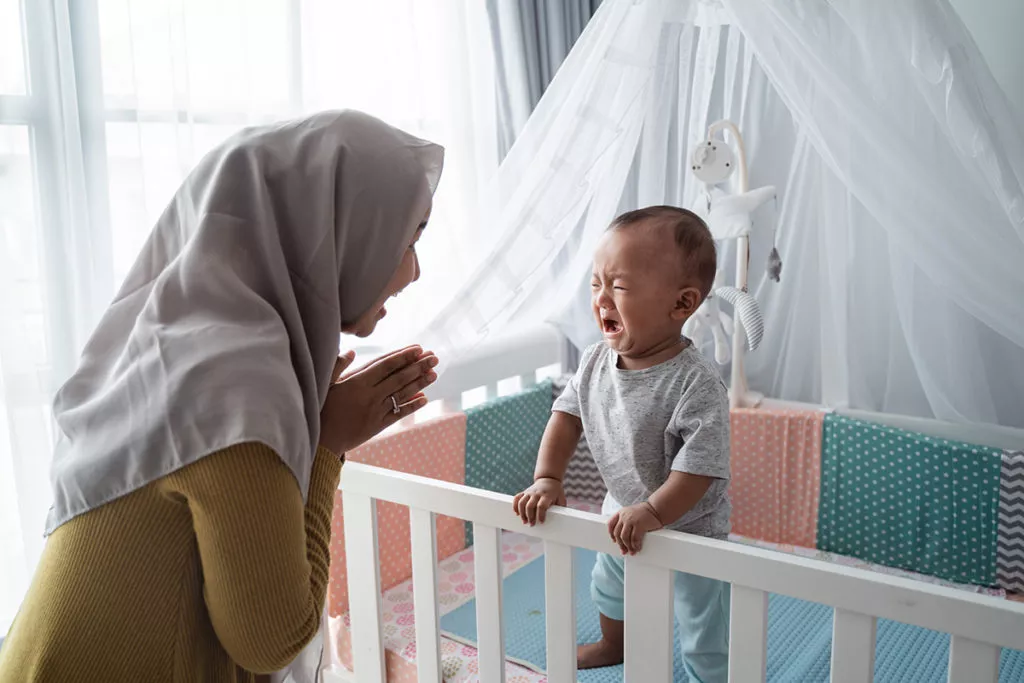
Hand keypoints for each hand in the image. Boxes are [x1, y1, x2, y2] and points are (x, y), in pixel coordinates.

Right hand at [318, 345, 438, 455]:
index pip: (386, 365)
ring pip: (402, 394)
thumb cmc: (320, 409)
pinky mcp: (377, 426)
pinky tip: (424, 399)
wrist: (321, 441)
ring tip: (434, 374)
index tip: (418, 348)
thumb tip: (350, 351)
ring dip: (420, 383)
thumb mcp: (325, 384)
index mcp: (357, 382)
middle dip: (418, 366)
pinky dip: (411, 405)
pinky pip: (398, 413)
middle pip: (399, 378)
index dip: (403, 356)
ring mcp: (375, 411)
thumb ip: (338, 366)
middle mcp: (370, 396)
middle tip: (434, 357)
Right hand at [512, 478, 565, 525]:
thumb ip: (560, 508)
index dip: (540, 515)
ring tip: (524, 521)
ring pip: (521, 503)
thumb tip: (561, 519)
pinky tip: (516, 513)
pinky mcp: (524, 492)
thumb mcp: (561, 498)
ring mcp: (529, 492)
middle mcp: (537, 493)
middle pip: (530, 506)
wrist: (549, 479)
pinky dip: (515, 506)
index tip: (541, 522)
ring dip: (522, 513)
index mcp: (547, 495)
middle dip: (530, 516)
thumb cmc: (556, 492)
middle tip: (531, 524)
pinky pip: (517, 498)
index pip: (541, 506)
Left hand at [608, 503, 661, 555]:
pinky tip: (637, 548)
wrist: (656, 508)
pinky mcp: (639, 525)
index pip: (610, 524)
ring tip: (631, 551)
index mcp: (621, 512)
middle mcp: (624, 516)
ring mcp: (631, 520)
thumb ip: (625, 520)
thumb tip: (623, 538)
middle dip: (620, 544)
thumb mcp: (631, 513)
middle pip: (617, 533)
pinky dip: (635, 545)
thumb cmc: (645, 512)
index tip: (614, 541)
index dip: (611, 534)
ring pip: (624, 537)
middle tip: (624, 551)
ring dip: (628, 546)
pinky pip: (634, 538)